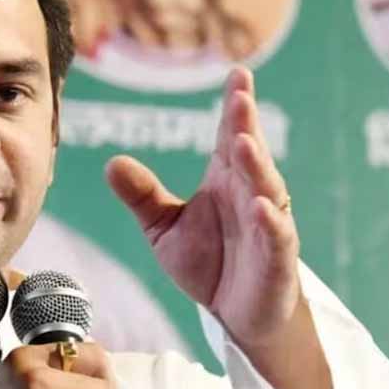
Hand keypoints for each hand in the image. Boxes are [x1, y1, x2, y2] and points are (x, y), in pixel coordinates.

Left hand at [106, 67, 300, 347]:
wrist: (236, 315)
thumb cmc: (209, 263)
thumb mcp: (164, 227)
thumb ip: (142, 195)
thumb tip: (111, 162)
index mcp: (226, 180)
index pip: (230, 135)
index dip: (234, 106)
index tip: (237, 73)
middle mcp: (250, 194)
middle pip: (249, 153)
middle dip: (246, 124)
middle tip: (239, 97)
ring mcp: (267, 225)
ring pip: (267, 188)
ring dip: (258, 165)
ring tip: (245, 143)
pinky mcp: (277, 259)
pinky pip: (276, 237)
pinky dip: (271, 222)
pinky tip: (261, 207)